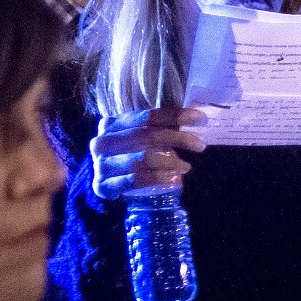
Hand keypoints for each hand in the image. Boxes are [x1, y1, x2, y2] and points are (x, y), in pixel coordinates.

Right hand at [91, 107, 207, 200]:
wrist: (100, 183)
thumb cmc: (125, 155)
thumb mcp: (136, 138)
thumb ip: (157, 128)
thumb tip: (193, 119)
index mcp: (111, 124)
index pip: (147, 116)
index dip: (175, 115)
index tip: (200, 118)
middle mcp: (102, 142)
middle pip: (146, 136)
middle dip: (178, 138)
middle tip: (200, 144)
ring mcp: (101, 164)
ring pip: (143, 159)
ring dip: (171, 162)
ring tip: (187, 166)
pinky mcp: (103, 185)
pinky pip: (136, 180)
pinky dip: (158, 178)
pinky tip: (173, 178)